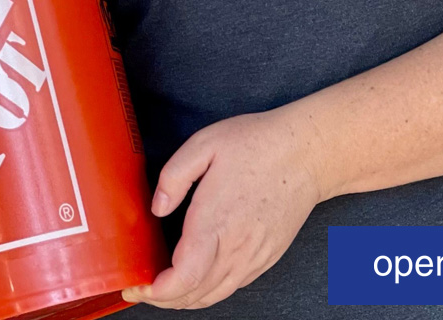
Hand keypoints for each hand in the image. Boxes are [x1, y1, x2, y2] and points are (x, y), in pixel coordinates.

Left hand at [122, 108, 322, 309]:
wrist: (306, 153)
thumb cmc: (257, 144)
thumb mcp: (205, 144)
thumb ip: (174, 176)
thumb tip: (157, 208)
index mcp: (215, 223)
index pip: (183, 279)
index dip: (155, 292)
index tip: (136, 286)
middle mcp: (235, 248)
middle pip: (194, 296)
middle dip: (162, 299)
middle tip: (140, 287)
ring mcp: (253, 257)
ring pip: (213, 296)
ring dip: (184, 299)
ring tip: (162, 287)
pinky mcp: (266, 257)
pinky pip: (232, 286)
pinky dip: (208, 291)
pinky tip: (196, 276)